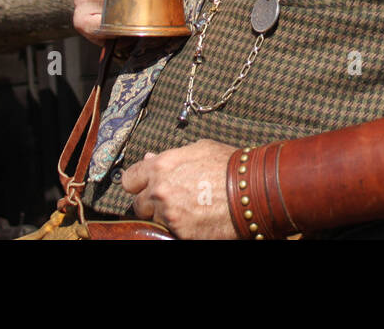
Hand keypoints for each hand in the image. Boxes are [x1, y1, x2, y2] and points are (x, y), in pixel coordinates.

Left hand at [123, 139, 238, 238]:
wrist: (253, 190)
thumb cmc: (229, 166)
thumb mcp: (199, 149)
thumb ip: (171, 156)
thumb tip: (150, 159)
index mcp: (161, 166)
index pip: (130, 179)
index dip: (138, 183)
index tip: (145, 186)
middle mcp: (160, 191)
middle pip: (139, 204)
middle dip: (151, 203)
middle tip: (172, 201)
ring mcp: (169, 215)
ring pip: (154, 221)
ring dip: (166, 217)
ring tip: (188, 211)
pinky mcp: (180, 233)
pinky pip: (169, 232)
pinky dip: (179, 228)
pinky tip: (195, 221)